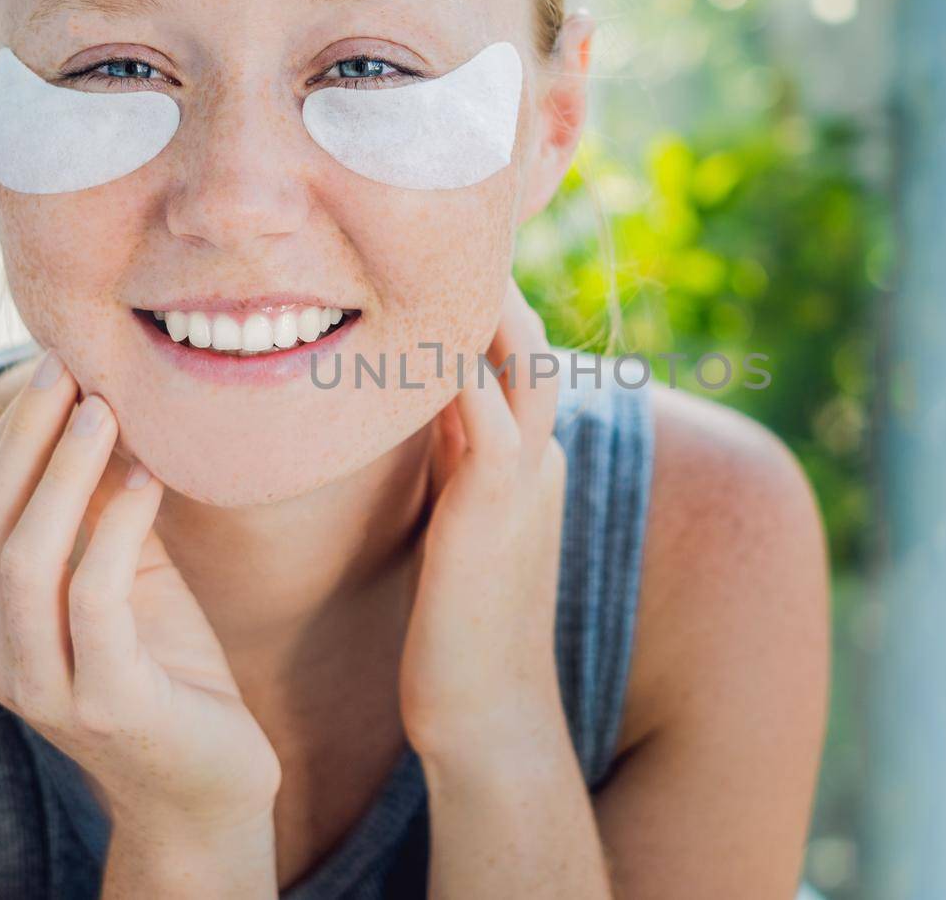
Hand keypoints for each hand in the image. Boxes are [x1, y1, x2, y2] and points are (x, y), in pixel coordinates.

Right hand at [0, 352, 281, 841]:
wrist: (207, 783)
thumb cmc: (168, 666)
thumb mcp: (128, 571)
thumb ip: (103, 506)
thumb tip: (100, 402)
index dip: (10, 431)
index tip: (55, 362)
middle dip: (25, 436)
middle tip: (68, 367)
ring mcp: (43, 686)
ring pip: (25, 559)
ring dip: (61, 473)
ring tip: (102, 410)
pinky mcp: (105, 703)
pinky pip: (94, 600)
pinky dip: (116, 530)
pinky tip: (151, 481)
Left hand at [398, 278, 569, 766]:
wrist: (488, 720)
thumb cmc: (461, 633)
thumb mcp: (463, 534)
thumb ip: (455, 475)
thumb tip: (423, 426)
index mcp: (528, 463)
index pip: (513, 358)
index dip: (482, 302)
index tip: (430, 255)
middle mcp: (538, 458)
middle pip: (525, 340)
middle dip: (489, 282)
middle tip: (434, 224)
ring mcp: (523, 480)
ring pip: (517, 361)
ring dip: (479, 305)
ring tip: (427, 246)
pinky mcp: (490, 509)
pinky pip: (480, 413)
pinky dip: (449, 365)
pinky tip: (407, 329)